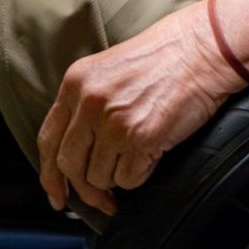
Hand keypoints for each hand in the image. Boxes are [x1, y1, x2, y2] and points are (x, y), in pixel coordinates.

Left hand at [36, 0, 247, 215]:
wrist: (201, 49)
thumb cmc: (163, 59)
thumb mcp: (108, 71)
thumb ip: (85, 105)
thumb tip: (77, 152)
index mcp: (76, 83)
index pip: (48, 139)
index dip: (49, 175)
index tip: (57, 195)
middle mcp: (89, 102)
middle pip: (70, 165)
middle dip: (86, 189)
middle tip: (102, 199)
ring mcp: (113, 121)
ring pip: (100, 177)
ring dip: (118, 178)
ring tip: (138, 156)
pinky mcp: (141, 138)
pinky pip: (129, 179)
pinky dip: (141, 175)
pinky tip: (152, 155)